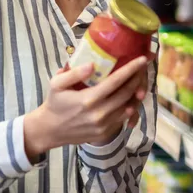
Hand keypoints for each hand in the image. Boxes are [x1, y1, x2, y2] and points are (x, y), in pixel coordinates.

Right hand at [23, 58, 149, 159]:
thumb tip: (92, 64)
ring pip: (128, 107)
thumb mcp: (56, 84)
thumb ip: (73, 74)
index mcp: (88, 99)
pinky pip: (123, 118)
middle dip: (137, 79)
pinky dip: (129, 107)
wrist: (50, 130)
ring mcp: (104, 126)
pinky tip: (129, 98)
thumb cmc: (54, 104)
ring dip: (136, 93)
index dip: (131, 69)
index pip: (116, 81)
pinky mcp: (105, 133)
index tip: (142, 59)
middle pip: (126, 93)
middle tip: (142, 68)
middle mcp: (99, 114)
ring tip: (138, 82)